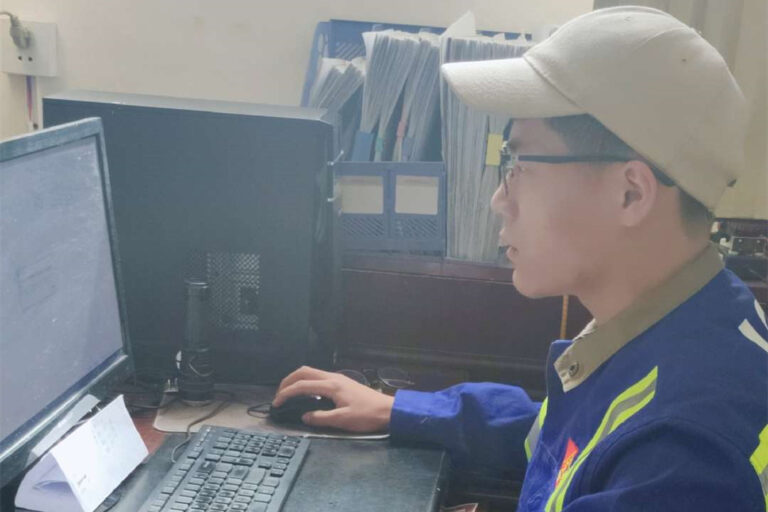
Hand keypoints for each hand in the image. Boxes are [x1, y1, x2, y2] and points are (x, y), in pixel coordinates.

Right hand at [273, 366, 394, 432]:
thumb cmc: (367, 416)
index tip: (276, 403)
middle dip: (288, 381)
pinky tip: (306, 394)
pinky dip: (306, 382)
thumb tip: (304, 416)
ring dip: (297, 380)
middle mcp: (333, 377)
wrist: (388, 410)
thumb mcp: (343, 420)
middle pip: (304, 371)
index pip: (302, 385)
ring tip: (289, 393)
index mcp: (332, 385)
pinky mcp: (342, 382)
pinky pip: (318, 377)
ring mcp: (338, 378)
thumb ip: (321, 418)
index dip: (286, 393)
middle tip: (279, 395)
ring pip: (311, 372)